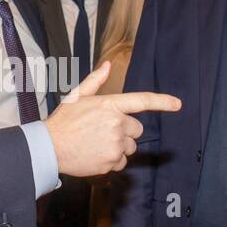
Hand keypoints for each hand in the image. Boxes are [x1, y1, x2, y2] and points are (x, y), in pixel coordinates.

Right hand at [43, 62, 180, 177]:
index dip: (162, 102)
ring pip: (130, 147)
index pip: (141, 101)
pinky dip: (111, 161)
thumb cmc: (63, 121)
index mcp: (110, 104)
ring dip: (119, 147)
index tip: (178, 104)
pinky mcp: (111, 161)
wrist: (49, 147)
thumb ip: (96, 80)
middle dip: (125, 131)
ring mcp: (115, 144)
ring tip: (96, 144)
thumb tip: (108, 64)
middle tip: (102, 132)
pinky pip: (121, 162)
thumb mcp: (77, 96)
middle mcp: (116, 123)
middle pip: (136, 130)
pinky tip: (95, 155)